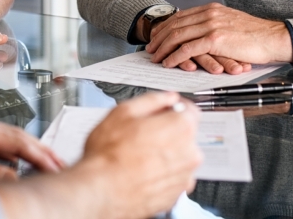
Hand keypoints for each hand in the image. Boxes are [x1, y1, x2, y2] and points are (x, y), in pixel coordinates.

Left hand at [0, 112, 63, 180]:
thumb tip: (13, 176)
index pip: (16, 140)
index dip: (40, 154)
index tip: (57, 166)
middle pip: (14, 136)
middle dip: (38, 151)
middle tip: (59, 165)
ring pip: (3, 139)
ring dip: (24, 153)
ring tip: (42, 166)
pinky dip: (7, 154)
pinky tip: (10, 165)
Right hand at [76, 92, 201, 216]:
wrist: (102, 191)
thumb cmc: (109, 155)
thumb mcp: (124, 112)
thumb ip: (152, 100)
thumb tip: (166, 98)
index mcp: (180, 127)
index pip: (189, 110)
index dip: (173, 108)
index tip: (164, 110)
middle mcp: (189, 152)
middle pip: (185, 135)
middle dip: (167, 132)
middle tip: (142, 134)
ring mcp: (184, 176)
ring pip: (179, 157)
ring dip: (165, 154)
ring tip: (139, 155)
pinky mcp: (176, 195)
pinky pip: (173, 178)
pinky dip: (162, 174)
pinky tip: (142, 171)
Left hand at [146, 3, 291, 72]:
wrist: (274, 37)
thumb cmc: (256, 36)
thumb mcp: (230, 24)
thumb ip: (214, 25)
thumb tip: (200, 34)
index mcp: (211, 9)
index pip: (180, 16)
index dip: (165, 27)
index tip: (156, 36)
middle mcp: (208, 14)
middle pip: (174, 24)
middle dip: (159, 38)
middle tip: (150, 49)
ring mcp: (211, 25)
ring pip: (177, 36)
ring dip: (163, 48)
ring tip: (155, 58)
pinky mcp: (215, 39)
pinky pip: (188, 49)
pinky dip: (175, 56)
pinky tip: (169, 63)